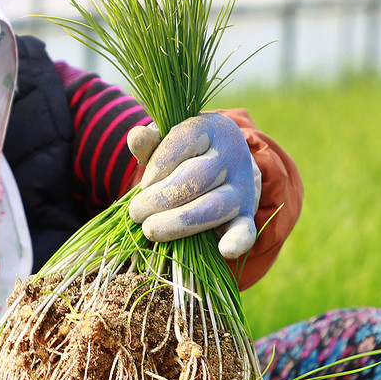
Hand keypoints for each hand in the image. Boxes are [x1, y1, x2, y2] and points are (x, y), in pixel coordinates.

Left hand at [127, 113, 261, 258]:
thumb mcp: (167, 142)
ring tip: (150, 230)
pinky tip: (225, 250)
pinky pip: (245, 230)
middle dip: (162, 198)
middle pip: (198, 177)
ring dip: (179, 221)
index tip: (143, 184)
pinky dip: (237, 241)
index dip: (159, 164)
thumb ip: (151, 142)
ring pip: (214, 206)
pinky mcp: (245, 217)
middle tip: (136, 212)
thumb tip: (135, 137)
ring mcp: (242, 188)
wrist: (221, 171)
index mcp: (213, 128)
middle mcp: (233, 156)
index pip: (185, 140)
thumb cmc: (185, 155)